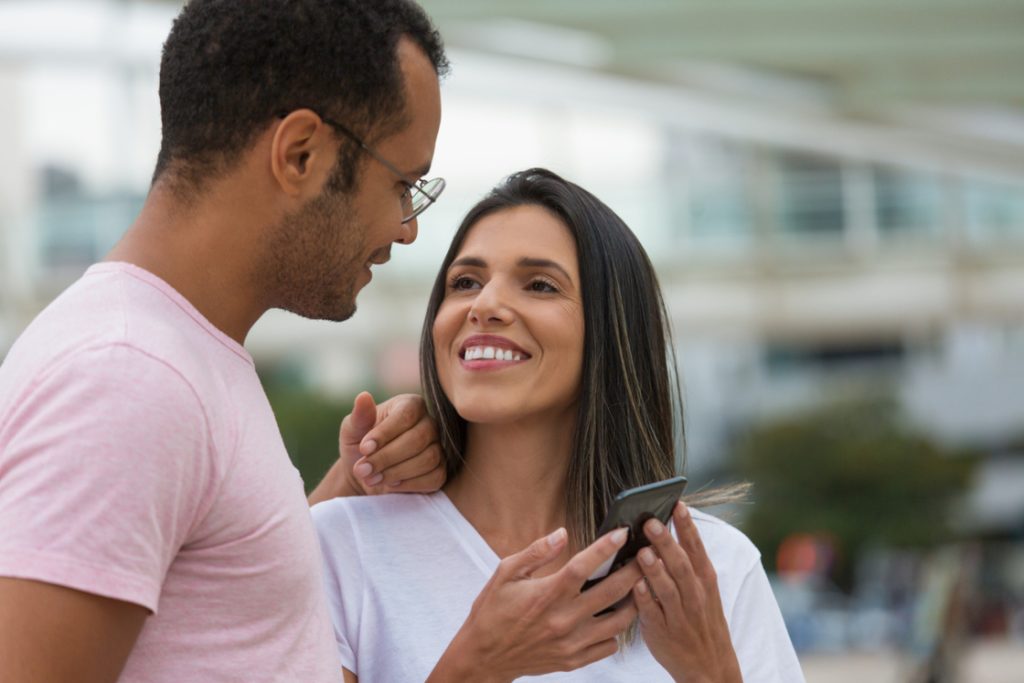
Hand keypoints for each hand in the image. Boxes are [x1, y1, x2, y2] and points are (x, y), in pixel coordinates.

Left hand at [308, 392, 444, 503]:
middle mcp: (429, 423)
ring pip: (428, 459)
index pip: (406, 415)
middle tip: (363, 469)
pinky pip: (434, 478)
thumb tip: (363, 397)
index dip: (385, 433)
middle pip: (418, 438)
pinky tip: (390, 485)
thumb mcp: (352, 430)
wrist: (366, 474)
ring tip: (371, 478)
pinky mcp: (440, 471)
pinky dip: (409, 484)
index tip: (363, 449)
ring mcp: (438, 447)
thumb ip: (359, 416)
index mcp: (410, 405)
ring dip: (396, 472)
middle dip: (387, 457)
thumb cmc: (360, 446)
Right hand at [428, 528, 639, 682]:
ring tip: (640, 585)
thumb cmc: (493, 611)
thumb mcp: (505, 573)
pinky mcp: (573, 660)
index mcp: (546, 594)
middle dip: (635, 570)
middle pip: (612, 592)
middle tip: (648, 556)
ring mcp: (571, 643)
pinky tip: (616, 615)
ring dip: (634, 601)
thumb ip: (536, 552)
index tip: (623, 533)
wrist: (484, 656)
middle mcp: (563, 619)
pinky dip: (617, 631)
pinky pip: (608, 646)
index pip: (583, 566)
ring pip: (619, 622)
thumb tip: (562, 533)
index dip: (606, 548)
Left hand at [632, 503, 741, 682]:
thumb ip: (685, 563)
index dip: (686, 526)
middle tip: (650, 522)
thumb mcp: (703, 589)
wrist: (711, 666)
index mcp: (705, 579)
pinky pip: (653, 614)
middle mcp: (695, 595)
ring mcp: (680, 615)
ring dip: (655, 571)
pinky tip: (635, 586)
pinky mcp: (663, 632)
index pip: (696, 547)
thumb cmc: (701, 618)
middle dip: (666, 543)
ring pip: (668, 589)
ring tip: (642, 552)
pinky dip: (645, 600)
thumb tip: (662, 530)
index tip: (677, 504)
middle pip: (680, 565)